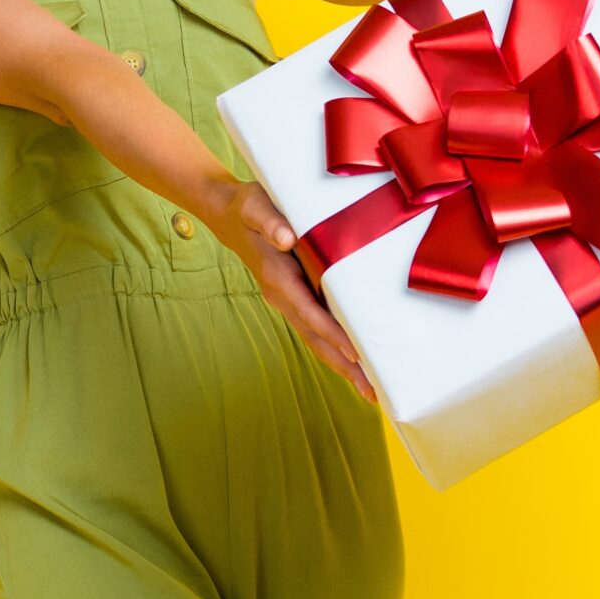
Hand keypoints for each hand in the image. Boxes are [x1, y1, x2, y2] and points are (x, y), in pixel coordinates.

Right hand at [205, 178, 379, 406]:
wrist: (228, 216)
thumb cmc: (247, 208)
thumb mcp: (255, 205)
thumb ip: (270, 220)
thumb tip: (286, 237)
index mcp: (278, 279)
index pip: (309, 312)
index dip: (333, 334)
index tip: (355, 353)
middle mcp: (283, 297)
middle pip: (316, 340)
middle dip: (343, 366)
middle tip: (371, 392)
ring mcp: (288, 302)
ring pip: (317, 341)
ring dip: (342, 366)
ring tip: (369, 391)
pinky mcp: (295, 300)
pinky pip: (316, 331)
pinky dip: (335, 350)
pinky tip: (353, 364)